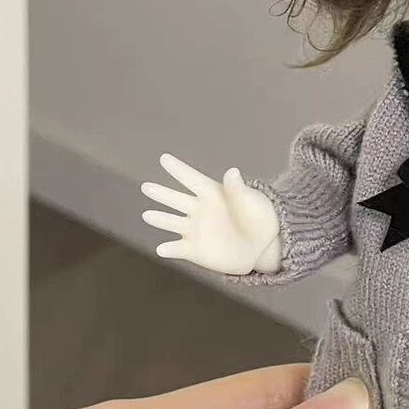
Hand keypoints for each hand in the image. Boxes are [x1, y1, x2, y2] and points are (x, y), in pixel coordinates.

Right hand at [141, 153, 281, 273]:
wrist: (262, 246)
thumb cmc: (258, 218)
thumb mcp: (250, 201)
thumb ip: (237, 189)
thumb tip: (233, 172)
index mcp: (211, 193)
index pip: (191, 179)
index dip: (178, 169)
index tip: (164, 158)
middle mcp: (199, 210)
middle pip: (175, 199)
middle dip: (161, 193)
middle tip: (146, 187)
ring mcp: (195, 230)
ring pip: (172, 222)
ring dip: (160, 219)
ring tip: (147, 215)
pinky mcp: (195, 250)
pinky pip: (177, 249)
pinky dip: (169, 250)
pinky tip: (161, 249)